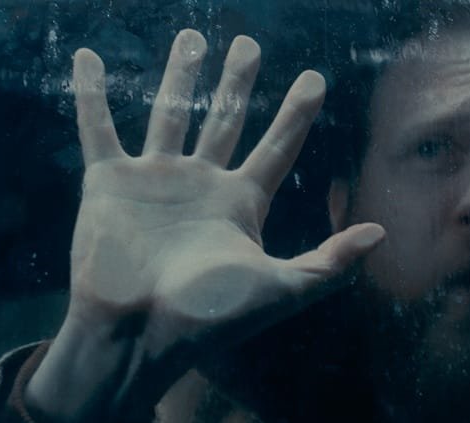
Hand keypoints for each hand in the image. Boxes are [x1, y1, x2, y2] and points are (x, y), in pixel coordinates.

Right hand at [24, 29, 383, 422]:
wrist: (137, 337)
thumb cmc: (209, 319)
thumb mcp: (280, 291)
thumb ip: (329, 263)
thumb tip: (380, 233)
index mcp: (241, 204)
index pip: (278, 147)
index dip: (297, 113)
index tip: (315, 79)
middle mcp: (201, 185)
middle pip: (225, 120)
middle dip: (238, 82)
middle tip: (249, 44)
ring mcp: (154, 180)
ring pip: (169, 114)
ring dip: (178, 77)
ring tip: (191, 38)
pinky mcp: (108, 183)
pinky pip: (98, 127)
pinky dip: (91, 95)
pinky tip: (88, 59)